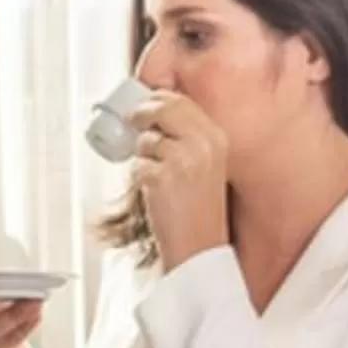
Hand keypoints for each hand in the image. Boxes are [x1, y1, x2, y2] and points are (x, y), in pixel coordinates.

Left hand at [129, 93, 230, 267]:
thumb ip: (189, 138)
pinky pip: (137, 165)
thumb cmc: (198, 209)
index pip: (181, 101)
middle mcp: (203, 144)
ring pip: (146, 139)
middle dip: (141, 112)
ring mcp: (183, 159)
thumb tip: (152, 112)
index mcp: (216, 138)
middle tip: (131, 120)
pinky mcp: (162, 177)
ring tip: (158, 177)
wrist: (199, 247)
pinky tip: (155, 193)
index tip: (144, 105)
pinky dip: (139, 178)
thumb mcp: (206, 164)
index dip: (158, 100)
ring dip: (143, 154)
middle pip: (162, 107)